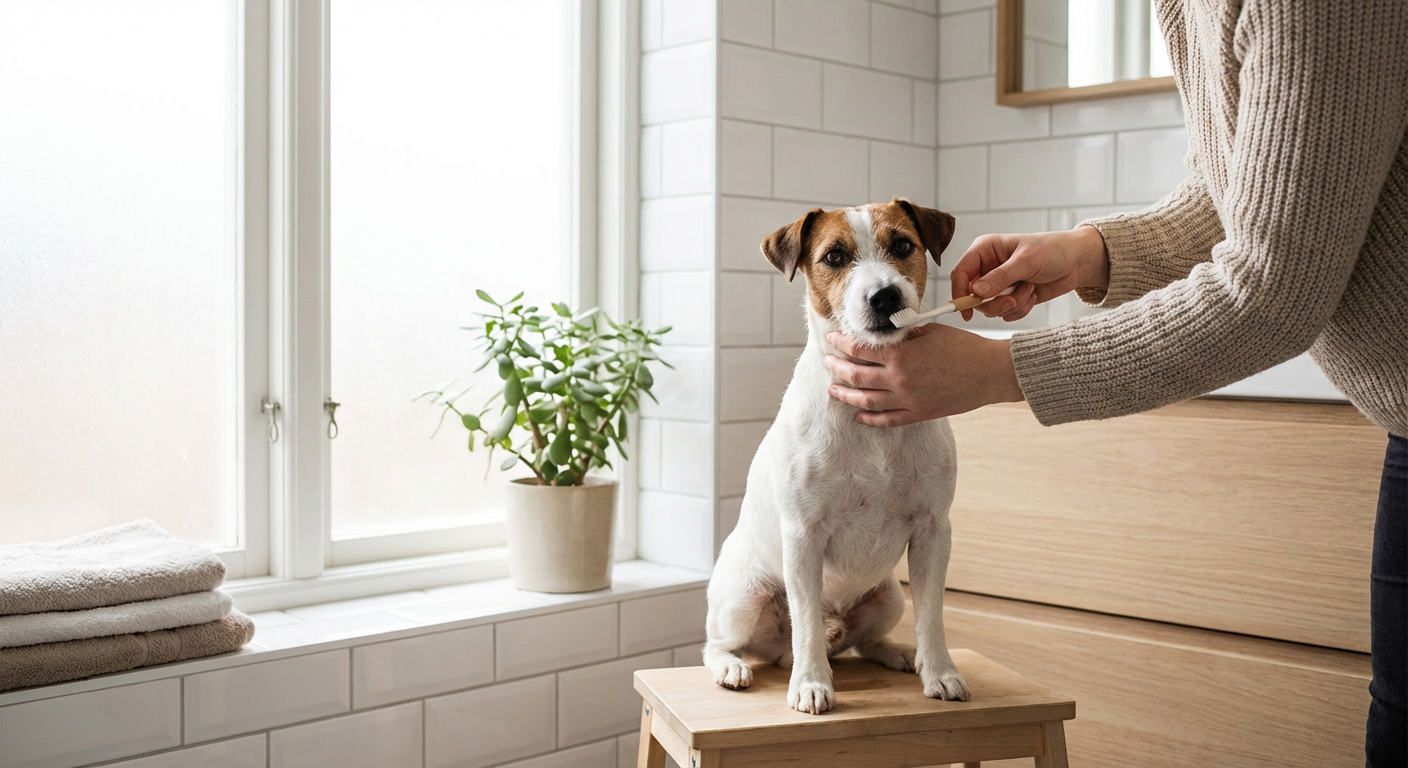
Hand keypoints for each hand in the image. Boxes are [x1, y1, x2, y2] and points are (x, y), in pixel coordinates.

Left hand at [822, 324, 1022, 426]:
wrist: (989, 373)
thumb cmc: (963, 347)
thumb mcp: (930, 330)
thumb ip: (903, 332)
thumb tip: (883, 330)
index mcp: (901, 354)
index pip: (861, 348)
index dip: (842, 342)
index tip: (832, 338)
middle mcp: (899, 378)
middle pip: (856, 375)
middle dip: (837, 367)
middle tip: (827, 362)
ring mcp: (907, 399)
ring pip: (865, 400)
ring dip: (845, 395)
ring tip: (833, 389)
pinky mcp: (918, 414)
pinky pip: (886, 420)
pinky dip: (869, 418)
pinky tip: (858, 415)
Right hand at [950, 225, 1109, 320]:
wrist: (1077, 262)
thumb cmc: (1052, 250)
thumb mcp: (1026, 261)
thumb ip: (1000, 277)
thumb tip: (975, 291)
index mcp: (985, 250)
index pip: (961, 273)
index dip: (959, 293)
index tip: (966, 312)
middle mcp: (988, 268)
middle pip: (973, 296)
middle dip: (994, 303)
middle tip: (1012, 301)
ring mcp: (999, 284)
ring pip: (990, 307)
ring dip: (1011, 304)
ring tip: (1029, 290)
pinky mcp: (1011, 296)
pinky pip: (1006, 313)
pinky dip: (1021, 309)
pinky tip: (1033, 294)